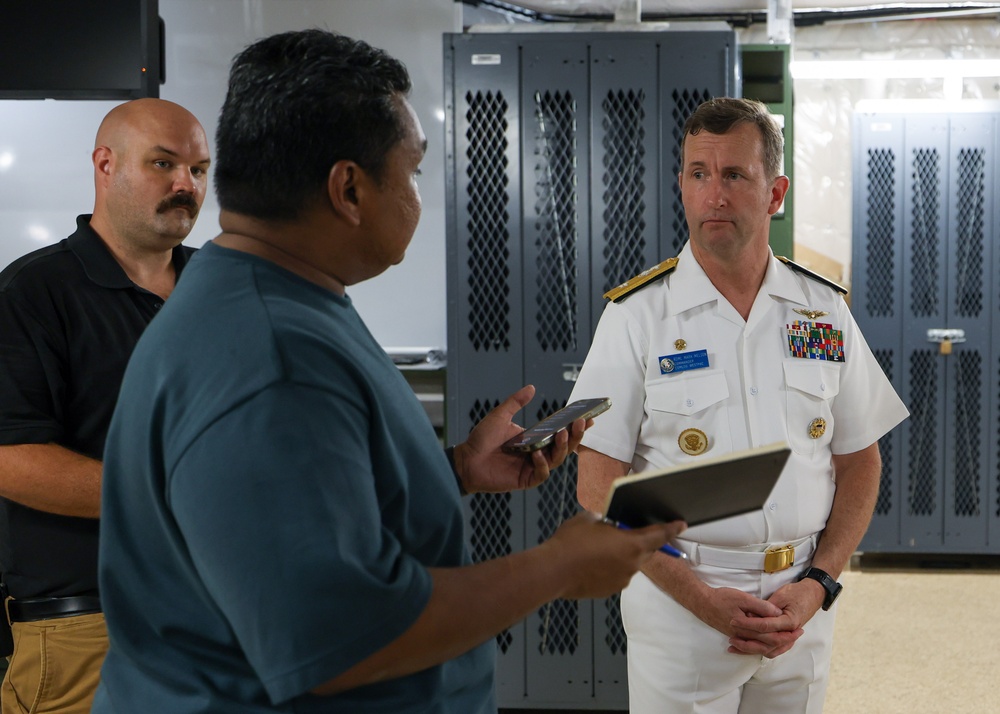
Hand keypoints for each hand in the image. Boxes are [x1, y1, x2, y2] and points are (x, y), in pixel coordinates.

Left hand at [453, 385, 589, 492]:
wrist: (466, 460)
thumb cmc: (481, 439)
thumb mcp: (500, 416)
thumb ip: (516, 402)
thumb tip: (531, 387)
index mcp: (535, 438)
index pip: (560, 432)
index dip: (575, 426)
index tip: (588, 416)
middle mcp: (538, 452)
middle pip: (564, 446)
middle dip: (575, 435)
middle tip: (581, 423)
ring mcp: (533, 466)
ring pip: (557, 459)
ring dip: (562, 447)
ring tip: (561, 435)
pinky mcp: (526, 479)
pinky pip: (541, 473)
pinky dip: (542, 464)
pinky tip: (537, 454)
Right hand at [543, 512, 686, 599]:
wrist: (553, 571)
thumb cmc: (572, 542)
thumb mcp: (588, 519)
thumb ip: (603, 521)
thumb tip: (604, 523)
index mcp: (632, 544)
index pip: (659, 535)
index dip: (672, 529)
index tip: (681, 525)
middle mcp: (632, 564)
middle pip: (646, 552)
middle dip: (640, 543)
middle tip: (627, 534)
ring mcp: (622, 580)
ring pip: (629, 565)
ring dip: (621, 557)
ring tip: (599, 550)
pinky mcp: (609, 591)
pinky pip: (616, 576)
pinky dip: (610, 569)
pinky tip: (592, 564)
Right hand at [684, 585, 801, 657]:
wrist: (702, 603)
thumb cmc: (722, 598)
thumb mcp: (742, 598)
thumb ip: (760, 606)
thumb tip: (777, 613)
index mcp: (748, 628)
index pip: (772, 636)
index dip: (787, 634)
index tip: (798, 630)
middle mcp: (744, 636)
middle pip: (769, 644)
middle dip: (785, 640)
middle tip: (798, 635)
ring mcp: (739, 637)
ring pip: (760, 647)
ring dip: (775, 644)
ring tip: (786, 639)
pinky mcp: (735, 635)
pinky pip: (751, 645)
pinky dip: (762, 646)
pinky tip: (765, 644)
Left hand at [727, 578, 823, 657]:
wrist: (813, 594)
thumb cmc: (797, 592)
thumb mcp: (782, 594)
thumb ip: (767, 606)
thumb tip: (752, 614)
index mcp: (790, 621)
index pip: (765, 626)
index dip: (748, 624)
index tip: (733, 621)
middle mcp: (790, 633)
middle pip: (766, 643)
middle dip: (747, 641)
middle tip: (731, 637)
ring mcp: (789, 638)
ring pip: (769, 650)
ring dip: (752, 650)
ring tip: (735, 647)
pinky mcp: (785, 638)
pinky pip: (772, 649)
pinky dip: (759, 650)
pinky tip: (746, 649)